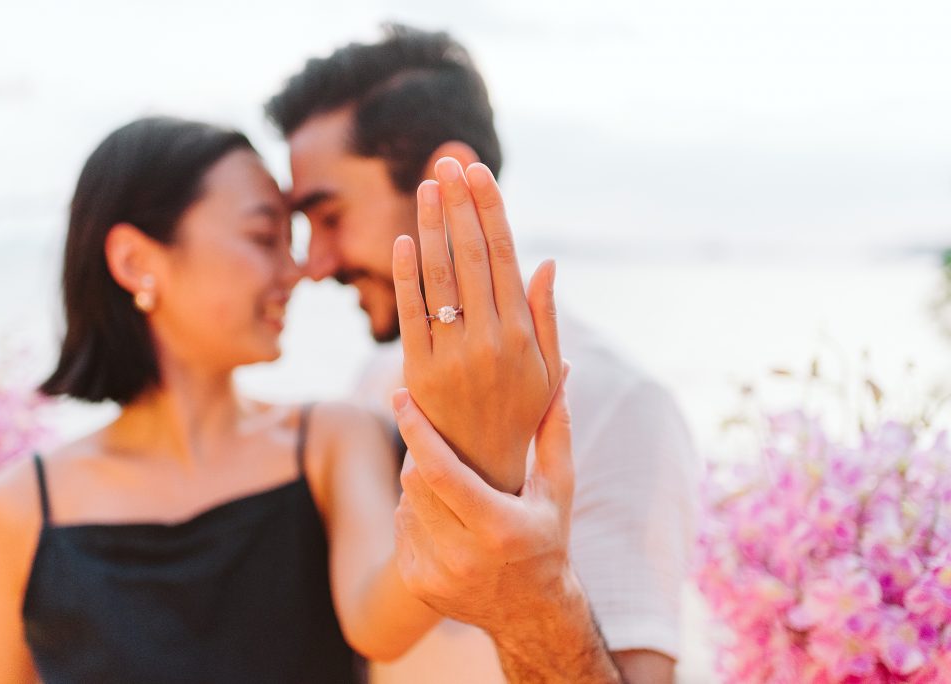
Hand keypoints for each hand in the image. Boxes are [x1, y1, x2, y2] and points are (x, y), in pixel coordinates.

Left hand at [392, 157, 561, 492]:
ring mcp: (452, 353)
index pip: (503, 256)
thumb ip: (546, 315)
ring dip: (432, 227)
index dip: (489, 210)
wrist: (478, 469)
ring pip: (439, 276)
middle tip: (448, 163)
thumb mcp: (546, 370)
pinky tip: (404, 240)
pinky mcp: (418, 369)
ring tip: (427, 187)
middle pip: (470, 256)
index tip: (478, 173)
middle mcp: (489, 338)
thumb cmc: (518, 414)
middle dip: (459, 205)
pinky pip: (411, 313)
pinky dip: (406, 275)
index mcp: (522, 332)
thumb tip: (546, 262)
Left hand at [392, 369, 622, 682]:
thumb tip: (560, 372)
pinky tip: (447, 518)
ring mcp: (437, 574)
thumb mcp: (559, 489)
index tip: (401, 396)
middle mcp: (464, 556)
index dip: (416, 430)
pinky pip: (403, 528)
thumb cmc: (548, 538)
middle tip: (435, 440)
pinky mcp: (420, 584)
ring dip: (421, 484)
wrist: (532, 613)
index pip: (441, 471)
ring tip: (452, 487)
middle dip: (421, 453)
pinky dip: (417, 512)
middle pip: (416, 481)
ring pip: (406, 502)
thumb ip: (555, 430)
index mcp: (498, 528)